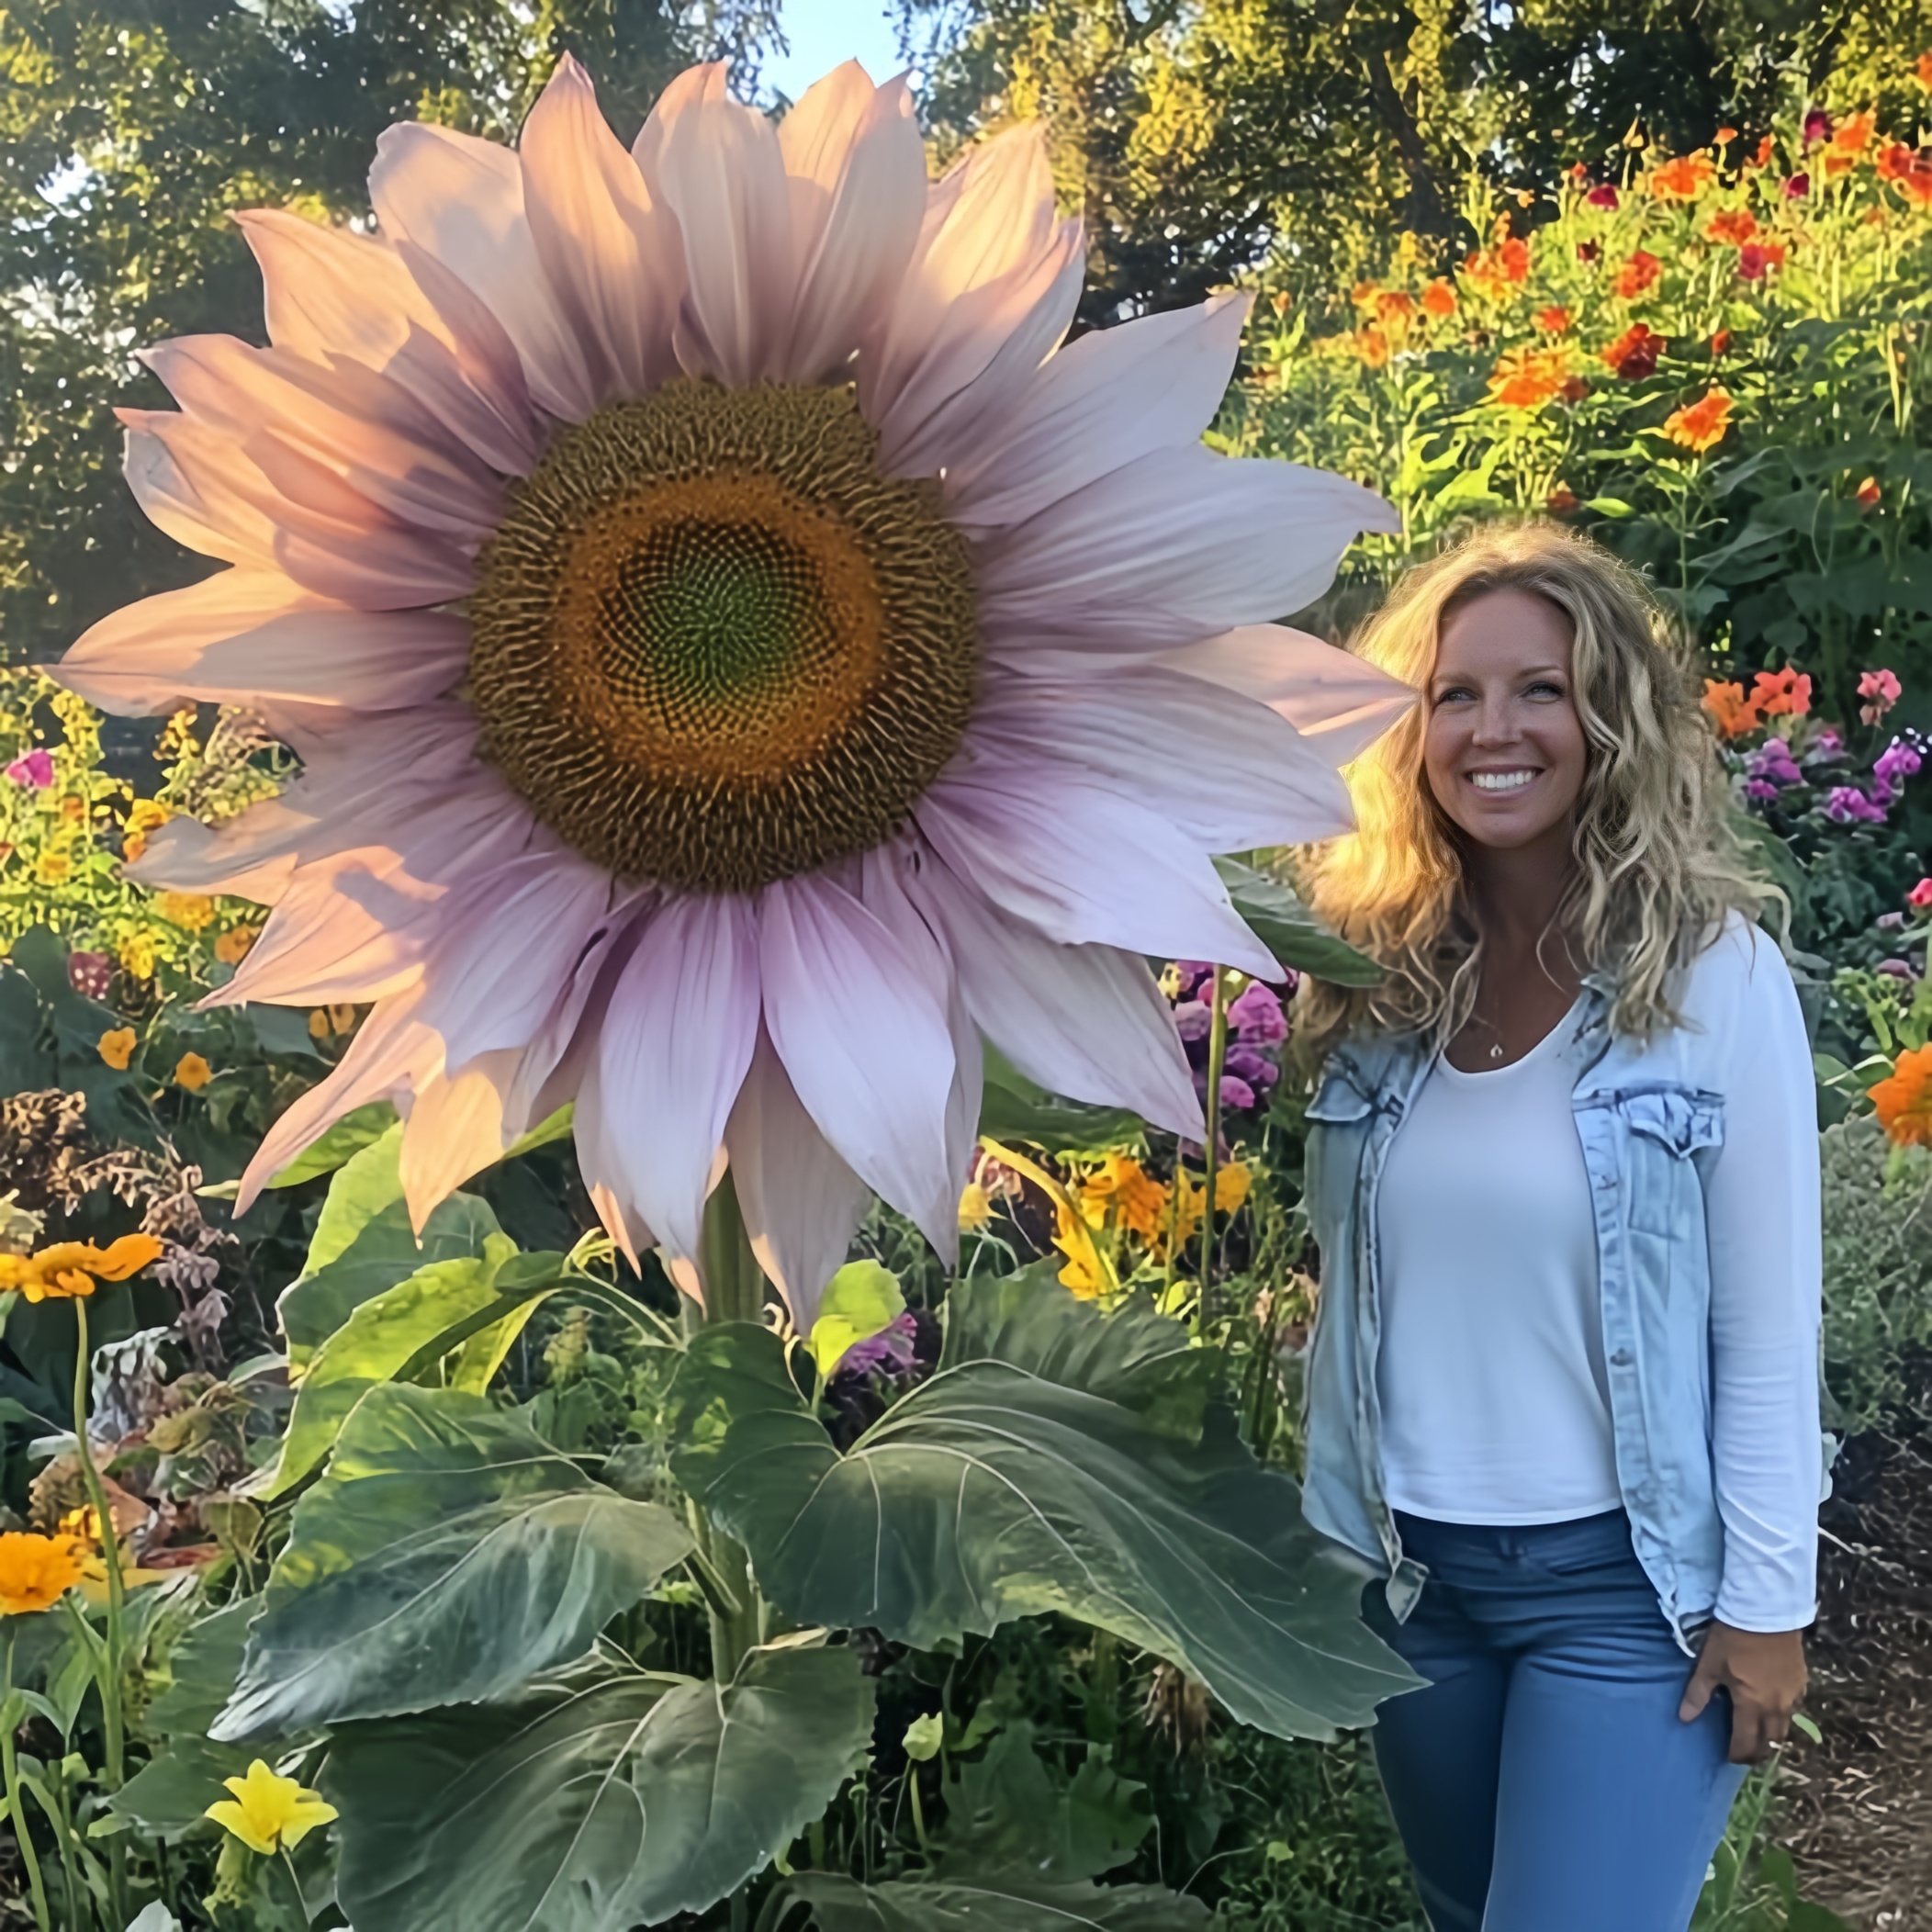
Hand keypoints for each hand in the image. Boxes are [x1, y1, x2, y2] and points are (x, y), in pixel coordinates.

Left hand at [1678, 1622, 1807, 1764]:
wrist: (1765, 1613)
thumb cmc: (1732, 1639)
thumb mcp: (1709, 1665)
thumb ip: (1698, 1694)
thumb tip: (1684, 1719)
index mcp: (1752, 1706)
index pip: (1747, 1742)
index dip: (1737, 1754)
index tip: (1729, 1759)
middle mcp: (1776, 1708)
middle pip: (1770, 1741)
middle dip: (1757, 1750)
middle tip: (1744, 1751)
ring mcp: (1793, 1696)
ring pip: (1785, 1728)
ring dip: (1771, 1735)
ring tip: (1758, 1734)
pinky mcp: (1802, 1683)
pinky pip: (1794, 1709)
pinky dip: (1783, 1715)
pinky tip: (1773, 1709)